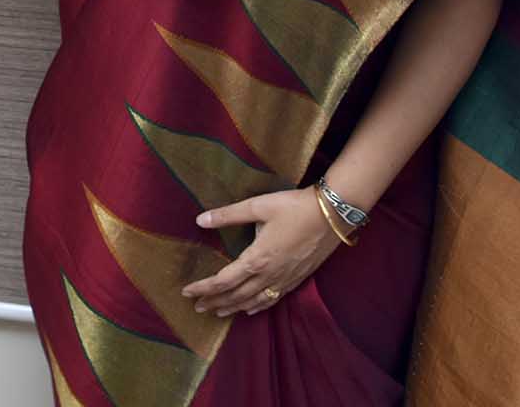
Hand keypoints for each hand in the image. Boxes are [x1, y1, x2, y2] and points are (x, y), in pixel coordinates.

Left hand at [179, 189, 343, 316]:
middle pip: (237, 295)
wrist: (332, 215)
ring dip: (234, 307)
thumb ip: (228, 215)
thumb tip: (200, 220)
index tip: (187, 292)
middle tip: (197, 307)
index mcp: (257, 258)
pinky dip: (257, 307)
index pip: (224, 281)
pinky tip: (251, 309)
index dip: (204, 288)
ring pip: (255, 301)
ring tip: (218, 313)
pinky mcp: (297, 278)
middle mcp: (270, 275)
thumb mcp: (258, 206)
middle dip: (215, 302)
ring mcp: (285, 279)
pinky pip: (273, 300)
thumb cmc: (294, 207)